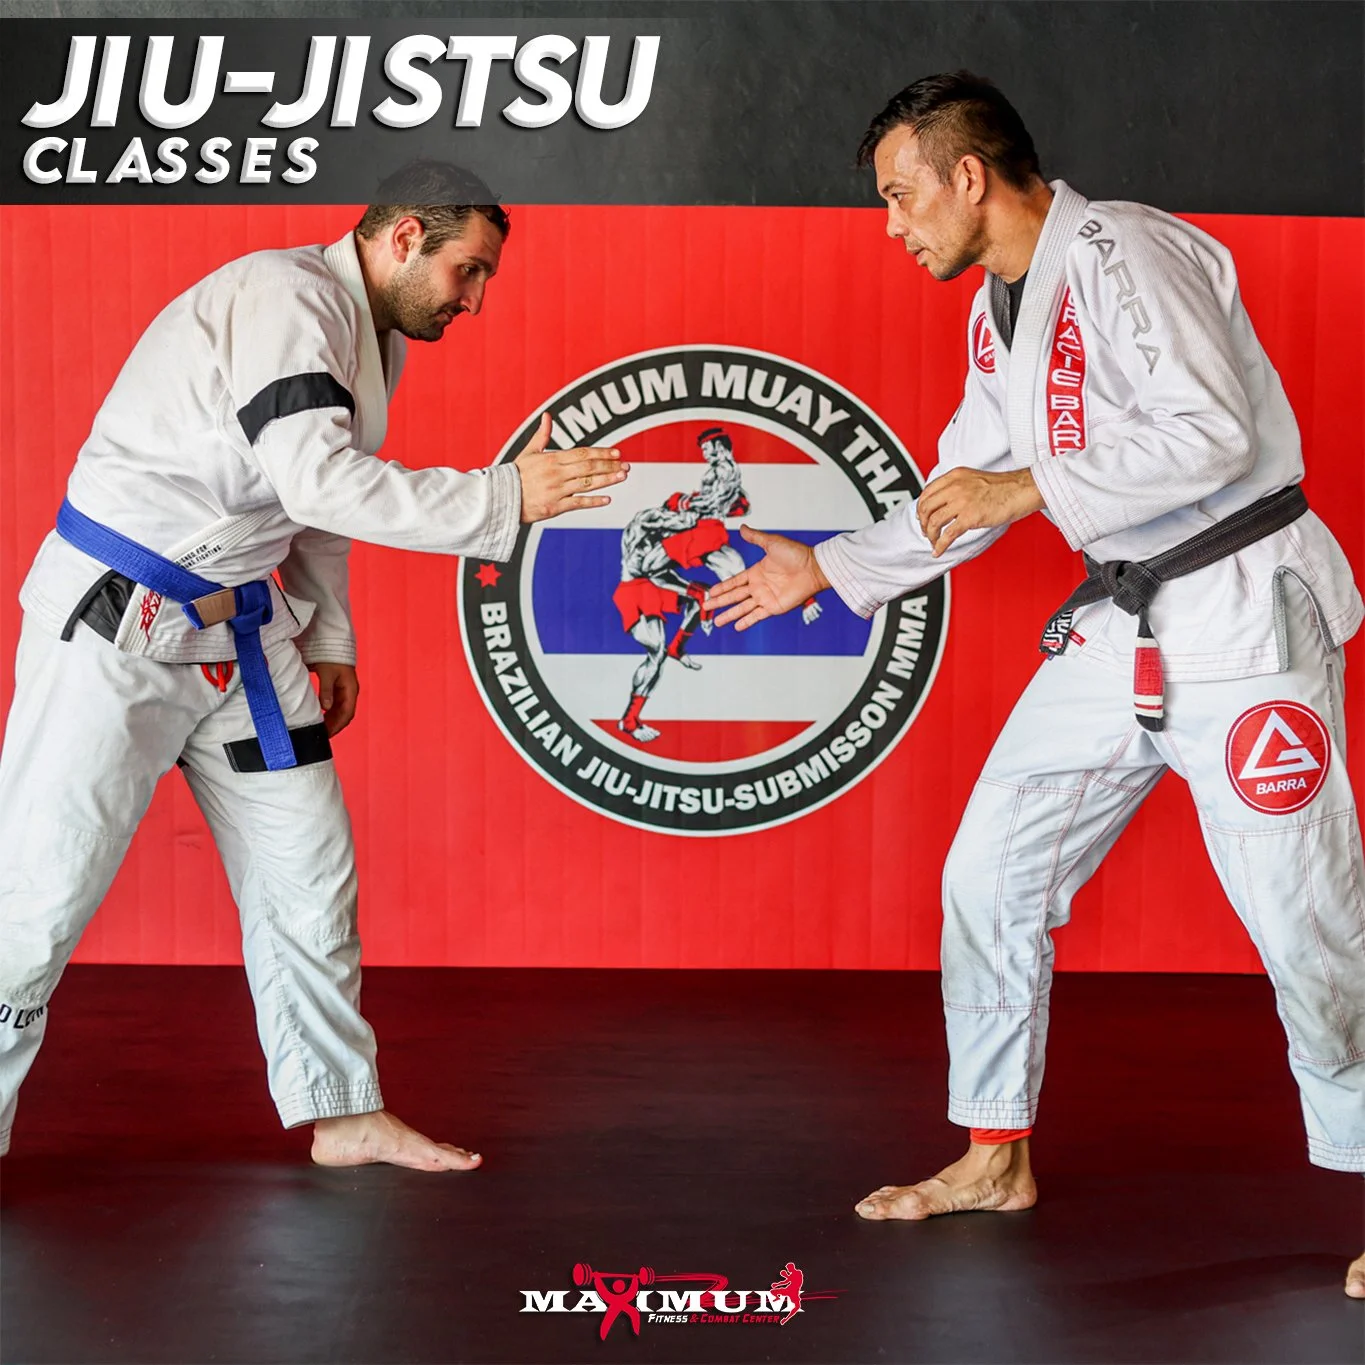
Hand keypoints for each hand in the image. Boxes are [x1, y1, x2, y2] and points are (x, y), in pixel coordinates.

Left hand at [312, 662, 358, 735]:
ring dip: (331, 720)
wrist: (332, 642)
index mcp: (350, 689)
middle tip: (321, 734)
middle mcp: (350, 692)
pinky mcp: (338, 688)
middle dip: (334, 725)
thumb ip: (326, 690)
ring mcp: (344, 690)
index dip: (338, 725)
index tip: (327, 733)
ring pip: (340, 710)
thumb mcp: (327, 673)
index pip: (347, 713)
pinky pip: (336, 705)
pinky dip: (329, 713)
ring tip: (320, 727)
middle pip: (344, 714)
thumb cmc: (331, 656)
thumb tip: (326, 707)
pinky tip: (321, 717)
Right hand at [514, 412, 628, 521]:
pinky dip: (593, 501)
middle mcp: (556, 474)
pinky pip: (578, 503)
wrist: (501, 498)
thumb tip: (548, 416)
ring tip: (623, 477)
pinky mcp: (554, 507)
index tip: (617, 453)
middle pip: (589, 468)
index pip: (583, 453)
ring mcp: (556, 491)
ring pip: (587, 484)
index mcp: (551, 459)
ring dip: (607, 480)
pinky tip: (607, 499)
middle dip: (610, 465)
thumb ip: (542, 435)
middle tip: (626, 465)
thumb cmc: (516, 475)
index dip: (601, 453)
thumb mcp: (528, 452)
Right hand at [704, 526, 830, 632]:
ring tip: (717, 622)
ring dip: (729, 614)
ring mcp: (765, 598)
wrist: (813, 568)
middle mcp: (758, 586)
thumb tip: (742, 527)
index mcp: (756, 572)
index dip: (722, 587)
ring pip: (742, 608)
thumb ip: (756, 537)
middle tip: (705, 607)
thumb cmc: (796, 554)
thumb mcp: (772, 543)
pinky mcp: (774, 607)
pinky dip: (746, 621)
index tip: (710, 592)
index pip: (734, 582)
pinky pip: (757, 616)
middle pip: (734, 596)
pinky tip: (737, 627)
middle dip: (719, 602)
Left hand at [916, 467, 1043, 556]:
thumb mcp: (973, 479)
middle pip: (926, 507)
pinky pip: (947, 535)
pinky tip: (938, 551)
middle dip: (923, 523)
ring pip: (934, 522)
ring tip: (934, 542)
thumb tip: (943, 504)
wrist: (1022, 490)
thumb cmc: (1003, 487)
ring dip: (930, 535)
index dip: (921, 507)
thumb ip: (956, 488)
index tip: (922, 517)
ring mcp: (962, 501)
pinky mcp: (970, 517)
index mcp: (955, 476)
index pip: (927, 492)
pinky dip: (940, 546)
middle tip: (927, 532)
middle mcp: (955, 487)